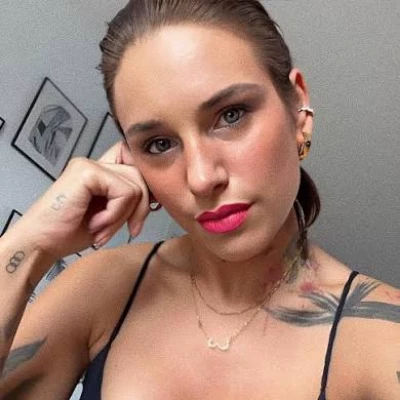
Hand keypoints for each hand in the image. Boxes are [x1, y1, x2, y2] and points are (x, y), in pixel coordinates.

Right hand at [8, 141, 149, 261]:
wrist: (41, 243)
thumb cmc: (71, 232)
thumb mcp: (111, 215)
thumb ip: (129, 200)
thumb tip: (157, 196)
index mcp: (101, 170)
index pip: (136, 162)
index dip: (148, 183)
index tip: (151, 207)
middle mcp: (96, 162)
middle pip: (141, 175)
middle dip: (141, 209)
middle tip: (129, 230)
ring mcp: (90, 164)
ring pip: (136, 185)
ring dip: (124, 216)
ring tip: (103, 229)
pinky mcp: (87, 172)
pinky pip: (124, 192)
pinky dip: (115, 215)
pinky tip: (96, 224)